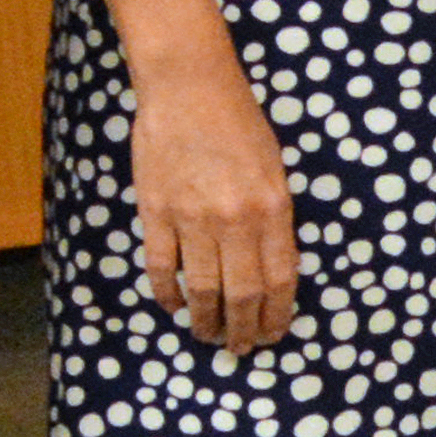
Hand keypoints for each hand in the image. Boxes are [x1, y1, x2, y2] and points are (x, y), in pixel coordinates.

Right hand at [131, 48, 299, 347]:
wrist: (188, 87)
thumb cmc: (238, 122)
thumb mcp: (274, 168)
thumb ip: (273, 218)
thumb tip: (269, 269)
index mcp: (273, 207)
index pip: (279, 279)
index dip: (277, 315)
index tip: (272, 335)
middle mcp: (236, 219)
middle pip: (242, 294)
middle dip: (243, 330)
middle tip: (240, 349)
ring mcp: (193, 217)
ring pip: (202, 288)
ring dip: (206, 321)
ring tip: (208, 336)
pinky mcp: (156, 211)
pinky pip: (163, 266)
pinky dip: (169, 293)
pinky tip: (175, 306)